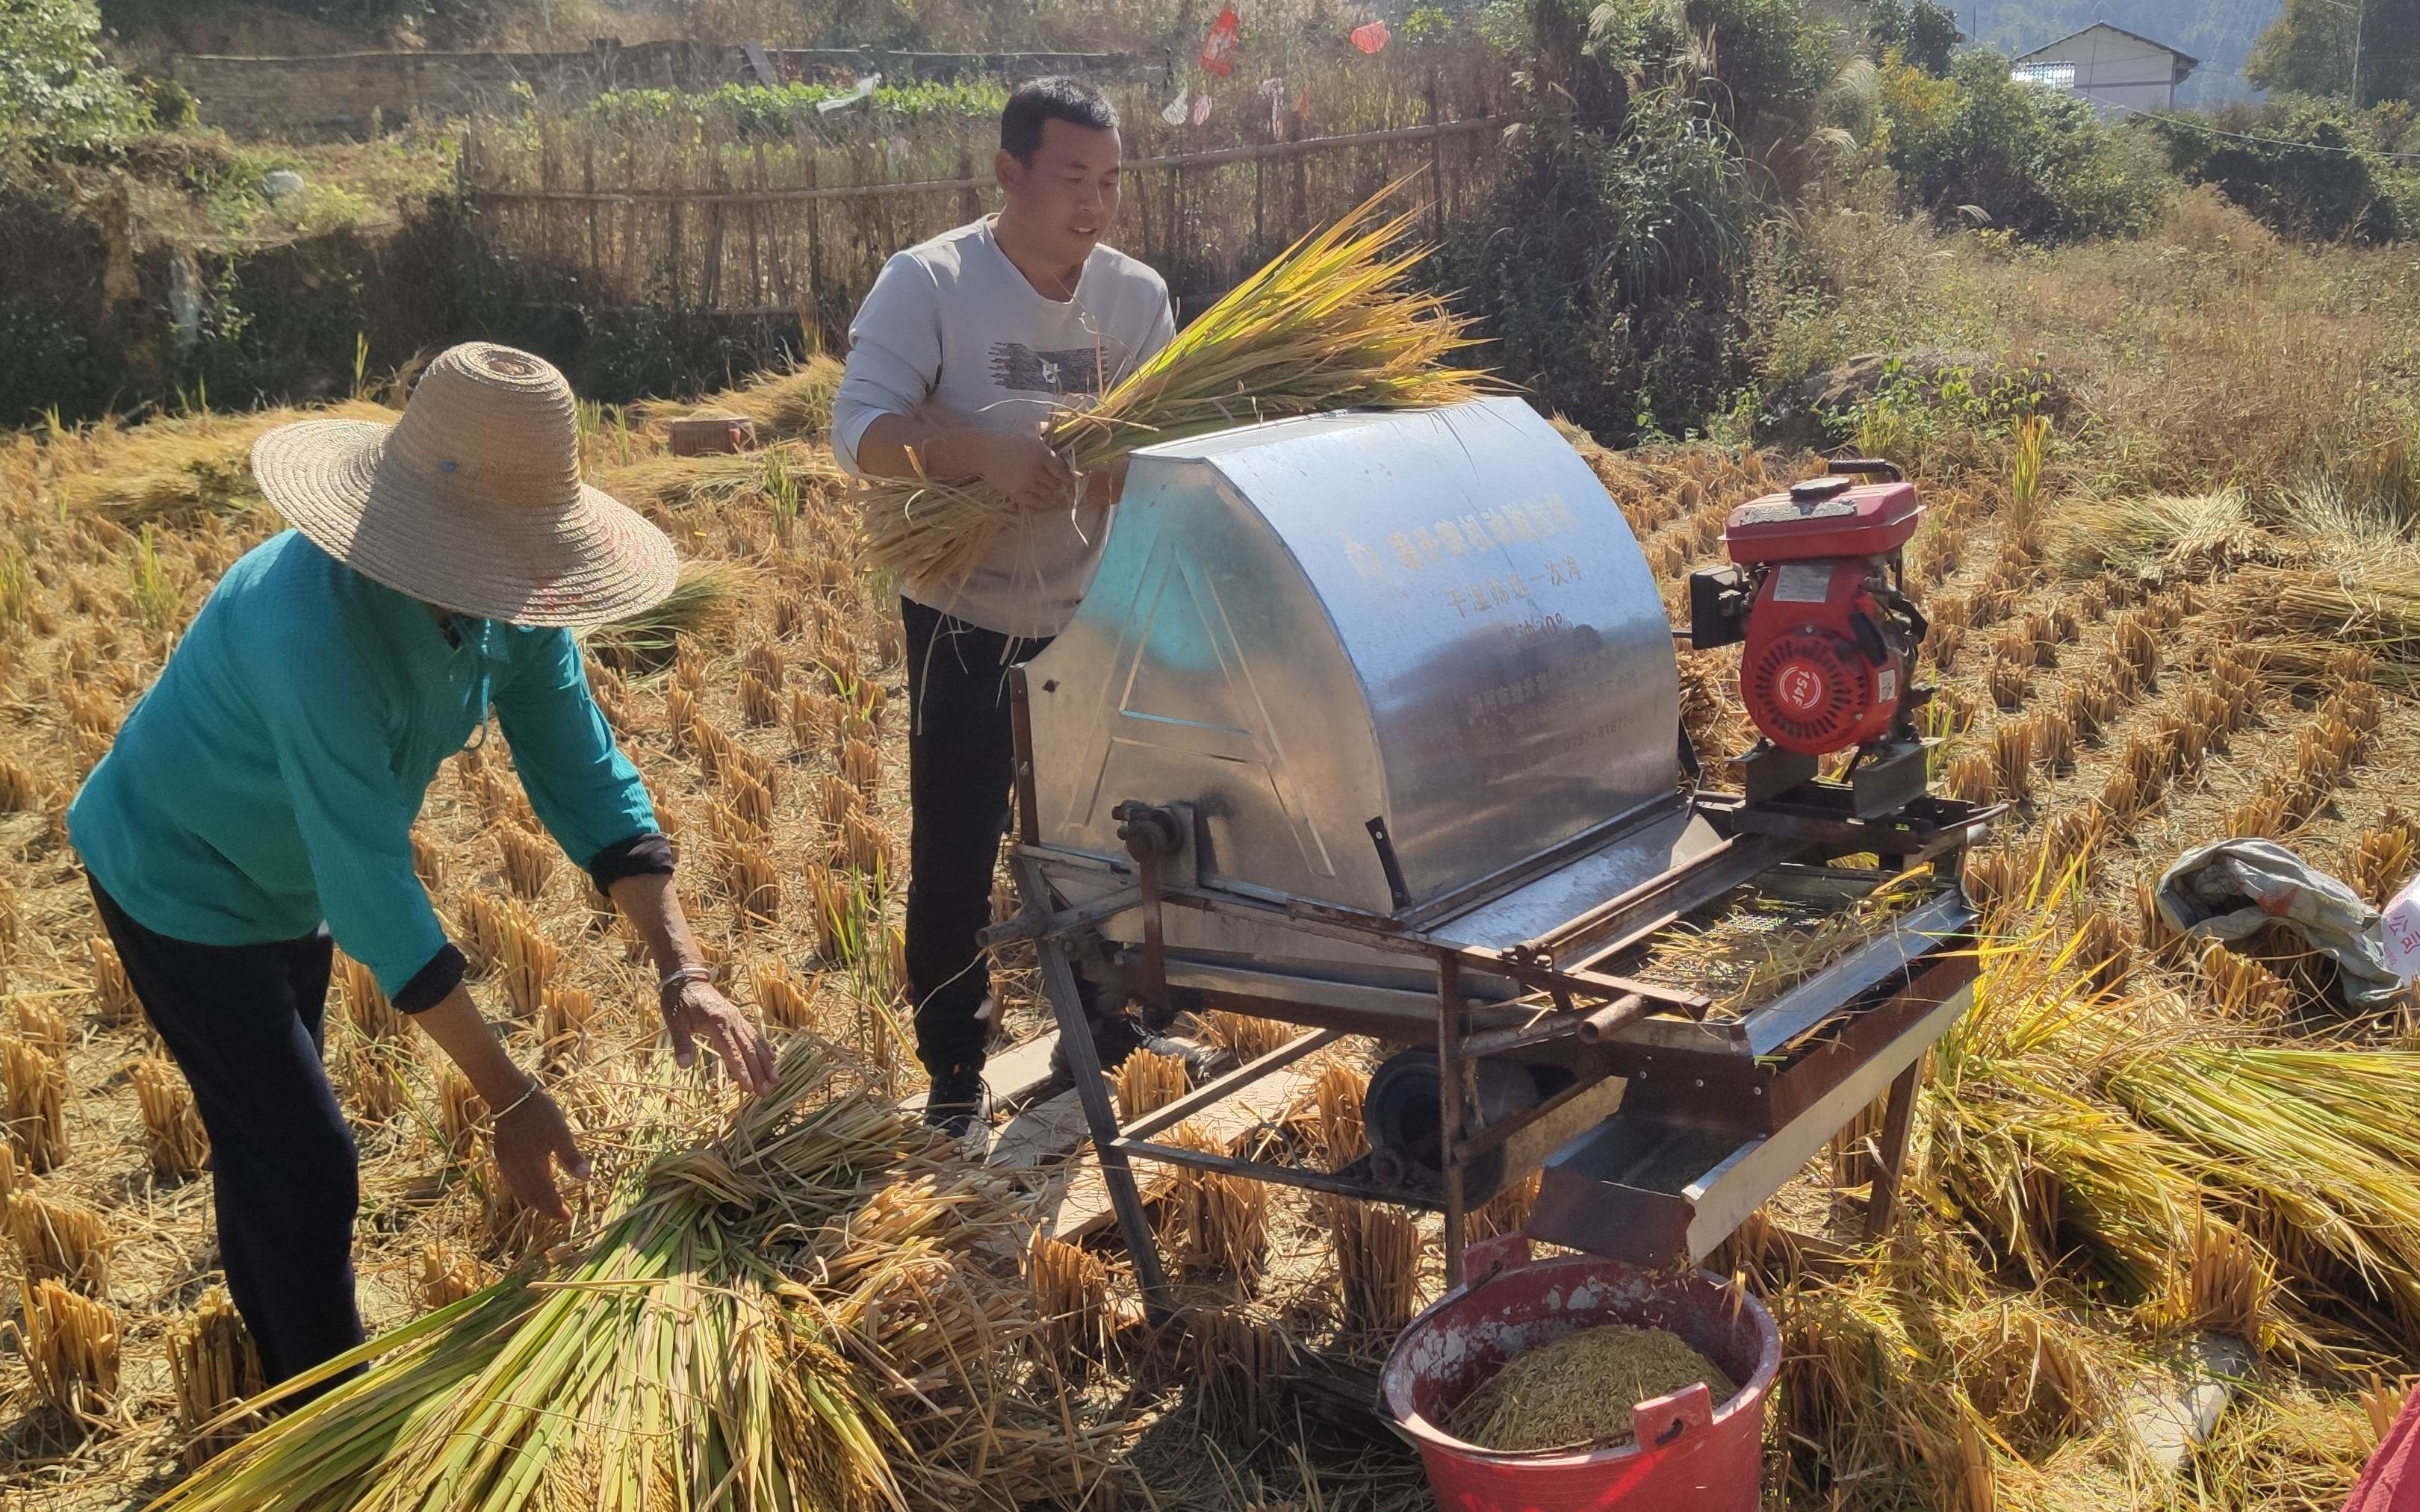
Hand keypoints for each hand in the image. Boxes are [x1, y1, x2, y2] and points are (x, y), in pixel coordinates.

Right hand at [492, 1084, 588, 1222]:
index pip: (544, 1194)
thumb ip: (571, 1156)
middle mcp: (515, 1169)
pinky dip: (524, 1190)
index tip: (568, 1217)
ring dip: (534, 1201)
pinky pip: (512, 1182)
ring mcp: (506, 1163)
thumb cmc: (540, 1112)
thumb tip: (587, 1177)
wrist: (511, 1096)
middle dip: (546, 1208)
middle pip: (530, 1197)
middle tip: (561, 1215)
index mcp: (531, 1164)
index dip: (556, 1208)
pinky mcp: (502, 1156)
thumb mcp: (561, 1132)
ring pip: (519, 1191)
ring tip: (549, 1206)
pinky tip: (533, 1188)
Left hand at [661, 978, 776, 1094]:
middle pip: (749, 1050)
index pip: (732, 1052)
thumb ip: (681, 1043)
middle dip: (758, 1072)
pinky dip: (765, 1046)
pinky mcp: (737, 1017)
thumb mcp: (674, 1021)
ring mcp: (737, 1018)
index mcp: (717, 1024)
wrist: (687, 978)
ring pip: (756, 1042)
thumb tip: (685, 1065)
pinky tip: (773, 1057)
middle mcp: (732, 1021)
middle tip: (766, 1092)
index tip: (750, 1088)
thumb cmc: (678, 1000)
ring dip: (766, 1062)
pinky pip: (754, 1033)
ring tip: (775, 1079)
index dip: (742, 1071)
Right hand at [967, 429, 1075, 514]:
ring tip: (1053, 493)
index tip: (1071, 479)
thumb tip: (1063, 429)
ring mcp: (1025, 482)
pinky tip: (1045, 502)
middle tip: (1061, 486)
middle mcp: (1035, 469)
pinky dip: (1042, 504)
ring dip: (1052, 495)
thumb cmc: (1006, 437)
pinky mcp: (1016, 492)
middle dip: (1059, 485)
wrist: (983, 450)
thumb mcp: (1029, 430)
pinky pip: (1034, 503)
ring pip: (1047, 494)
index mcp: (1040, 452)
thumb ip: (1046, 431)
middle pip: (1055, 483)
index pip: (1061, 470)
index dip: (1068, 476)